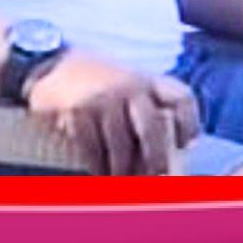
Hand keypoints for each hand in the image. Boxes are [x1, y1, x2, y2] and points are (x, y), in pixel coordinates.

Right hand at [24, 51, 200, 174]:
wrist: (53, 62)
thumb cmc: (100, 83)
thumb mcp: (130, 85)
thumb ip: (149, 108)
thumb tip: (170, 151)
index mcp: (149, 80)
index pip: (181, 97)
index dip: (189, 122)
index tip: (187, 144)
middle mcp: (130, 86)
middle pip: (153, 126)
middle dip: (156, 156)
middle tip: (156, 176)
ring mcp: (104, 97)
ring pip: (120, 144)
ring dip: (122, 168)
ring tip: (122, 180)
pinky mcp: (79, 110)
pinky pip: (92, 147)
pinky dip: (97, 164)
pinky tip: (99, 171)